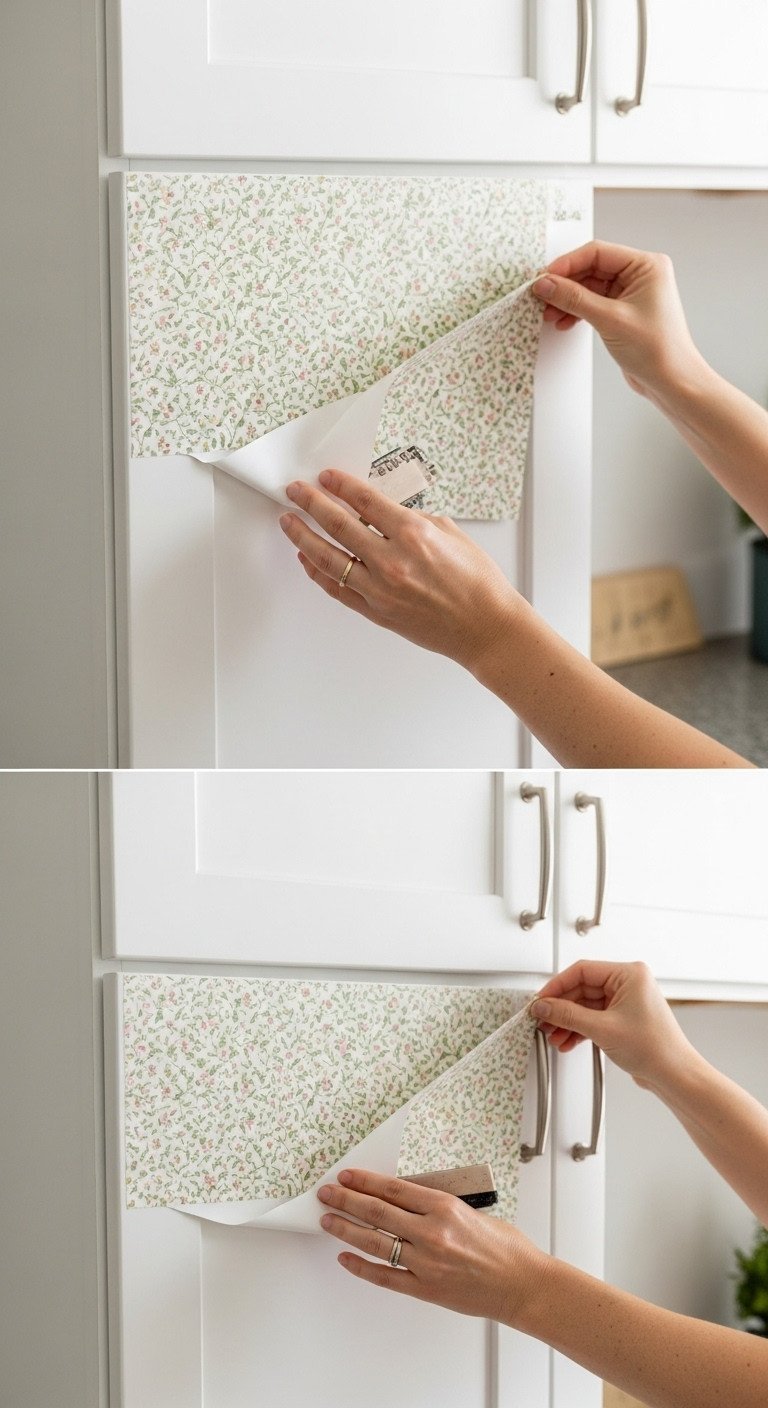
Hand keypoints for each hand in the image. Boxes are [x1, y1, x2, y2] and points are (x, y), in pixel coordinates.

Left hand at [279, 469, 520, 671]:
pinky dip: (317, 572)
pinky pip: (336, 588)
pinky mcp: (375, 611)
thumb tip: (385, 510)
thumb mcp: (451, 534)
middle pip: (338, 524)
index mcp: (413, 534)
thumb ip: (414, 519)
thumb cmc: (477, 582)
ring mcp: (379, 589)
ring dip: (303, 536)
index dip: (340, 485)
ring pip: (327, 557)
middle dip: (311, 503)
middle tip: (295, 491)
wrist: (485, 627)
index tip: (325, 477)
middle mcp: (391, 560)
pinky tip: (306, 558)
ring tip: (288, 522)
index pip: (364, 500)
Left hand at [316, 1167, 547, 1324]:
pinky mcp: (426, 1289)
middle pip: (377, 1212)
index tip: (347, 1176)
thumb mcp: (472, 1211)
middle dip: (347, 1200)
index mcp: (445, 1207)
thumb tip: (405, 1200)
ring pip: (375, 1242)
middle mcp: (431, 1233)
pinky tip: (346, 1258)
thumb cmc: (506, 1247)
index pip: (393, 1189)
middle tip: (326, 1193)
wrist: (523, 1285)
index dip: (365, 1181)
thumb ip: (438, 1206)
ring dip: (347, 1230)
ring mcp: (426, 1263)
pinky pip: (385, 1277)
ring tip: (328, 1221)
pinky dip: (362, 1268)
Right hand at [532, 241, 704, 400]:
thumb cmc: (657, 350)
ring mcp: (632, 293)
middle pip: (592, 269)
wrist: (672, 382)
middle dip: (566, 284)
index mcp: (646, 265)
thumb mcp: (610, 319)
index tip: (544, 278)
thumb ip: (575, 299)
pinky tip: (565, 321)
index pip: (598, 253)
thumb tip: (546, 284)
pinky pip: (594, 303)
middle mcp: (640, 275)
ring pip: (590, 287)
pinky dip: (578, 311)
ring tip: (551, 314)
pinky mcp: (624, 311)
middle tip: (542, 297)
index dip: (567, 264)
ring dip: (569, 300)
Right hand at [532, 960, 694, 1093]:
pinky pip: (594, 1017)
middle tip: (543, 1019)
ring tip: (554, 1035)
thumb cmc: (656, 1049)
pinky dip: (579, 1029)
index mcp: (629, 974)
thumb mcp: (602, 1029)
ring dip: (568, 1021)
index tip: (540, 1000)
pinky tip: (568, 1040)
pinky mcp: (623, 1018)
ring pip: (585, 1005)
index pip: (582, 970)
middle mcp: (628, 983)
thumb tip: (544, 1006)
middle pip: (582, 989)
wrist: (674, 1075)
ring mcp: (626, 1001)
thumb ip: (568, 1015)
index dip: (557, 986)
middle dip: (561, 1008)